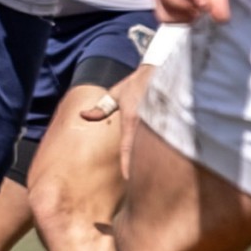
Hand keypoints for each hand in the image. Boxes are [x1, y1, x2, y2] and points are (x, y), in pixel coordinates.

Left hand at [77, 61, 156, 179]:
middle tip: (138, 181)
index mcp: (131, 119)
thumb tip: (84, 115)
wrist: (160, 70)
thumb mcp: (117, 93)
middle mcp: (145, 124)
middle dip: (140, 165)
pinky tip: (162, 157)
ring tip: (153, 175)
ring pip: (154, 147)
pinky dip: (161, 148)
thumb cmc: (137, 83)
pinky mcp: (166, 122)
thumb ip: (102, 107)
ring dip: (152, 159)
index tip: (126, 177)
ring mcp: (158, 124)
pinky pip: (163, 139)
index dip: (126, 163)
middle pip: (142, 151)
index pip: (127, 146)